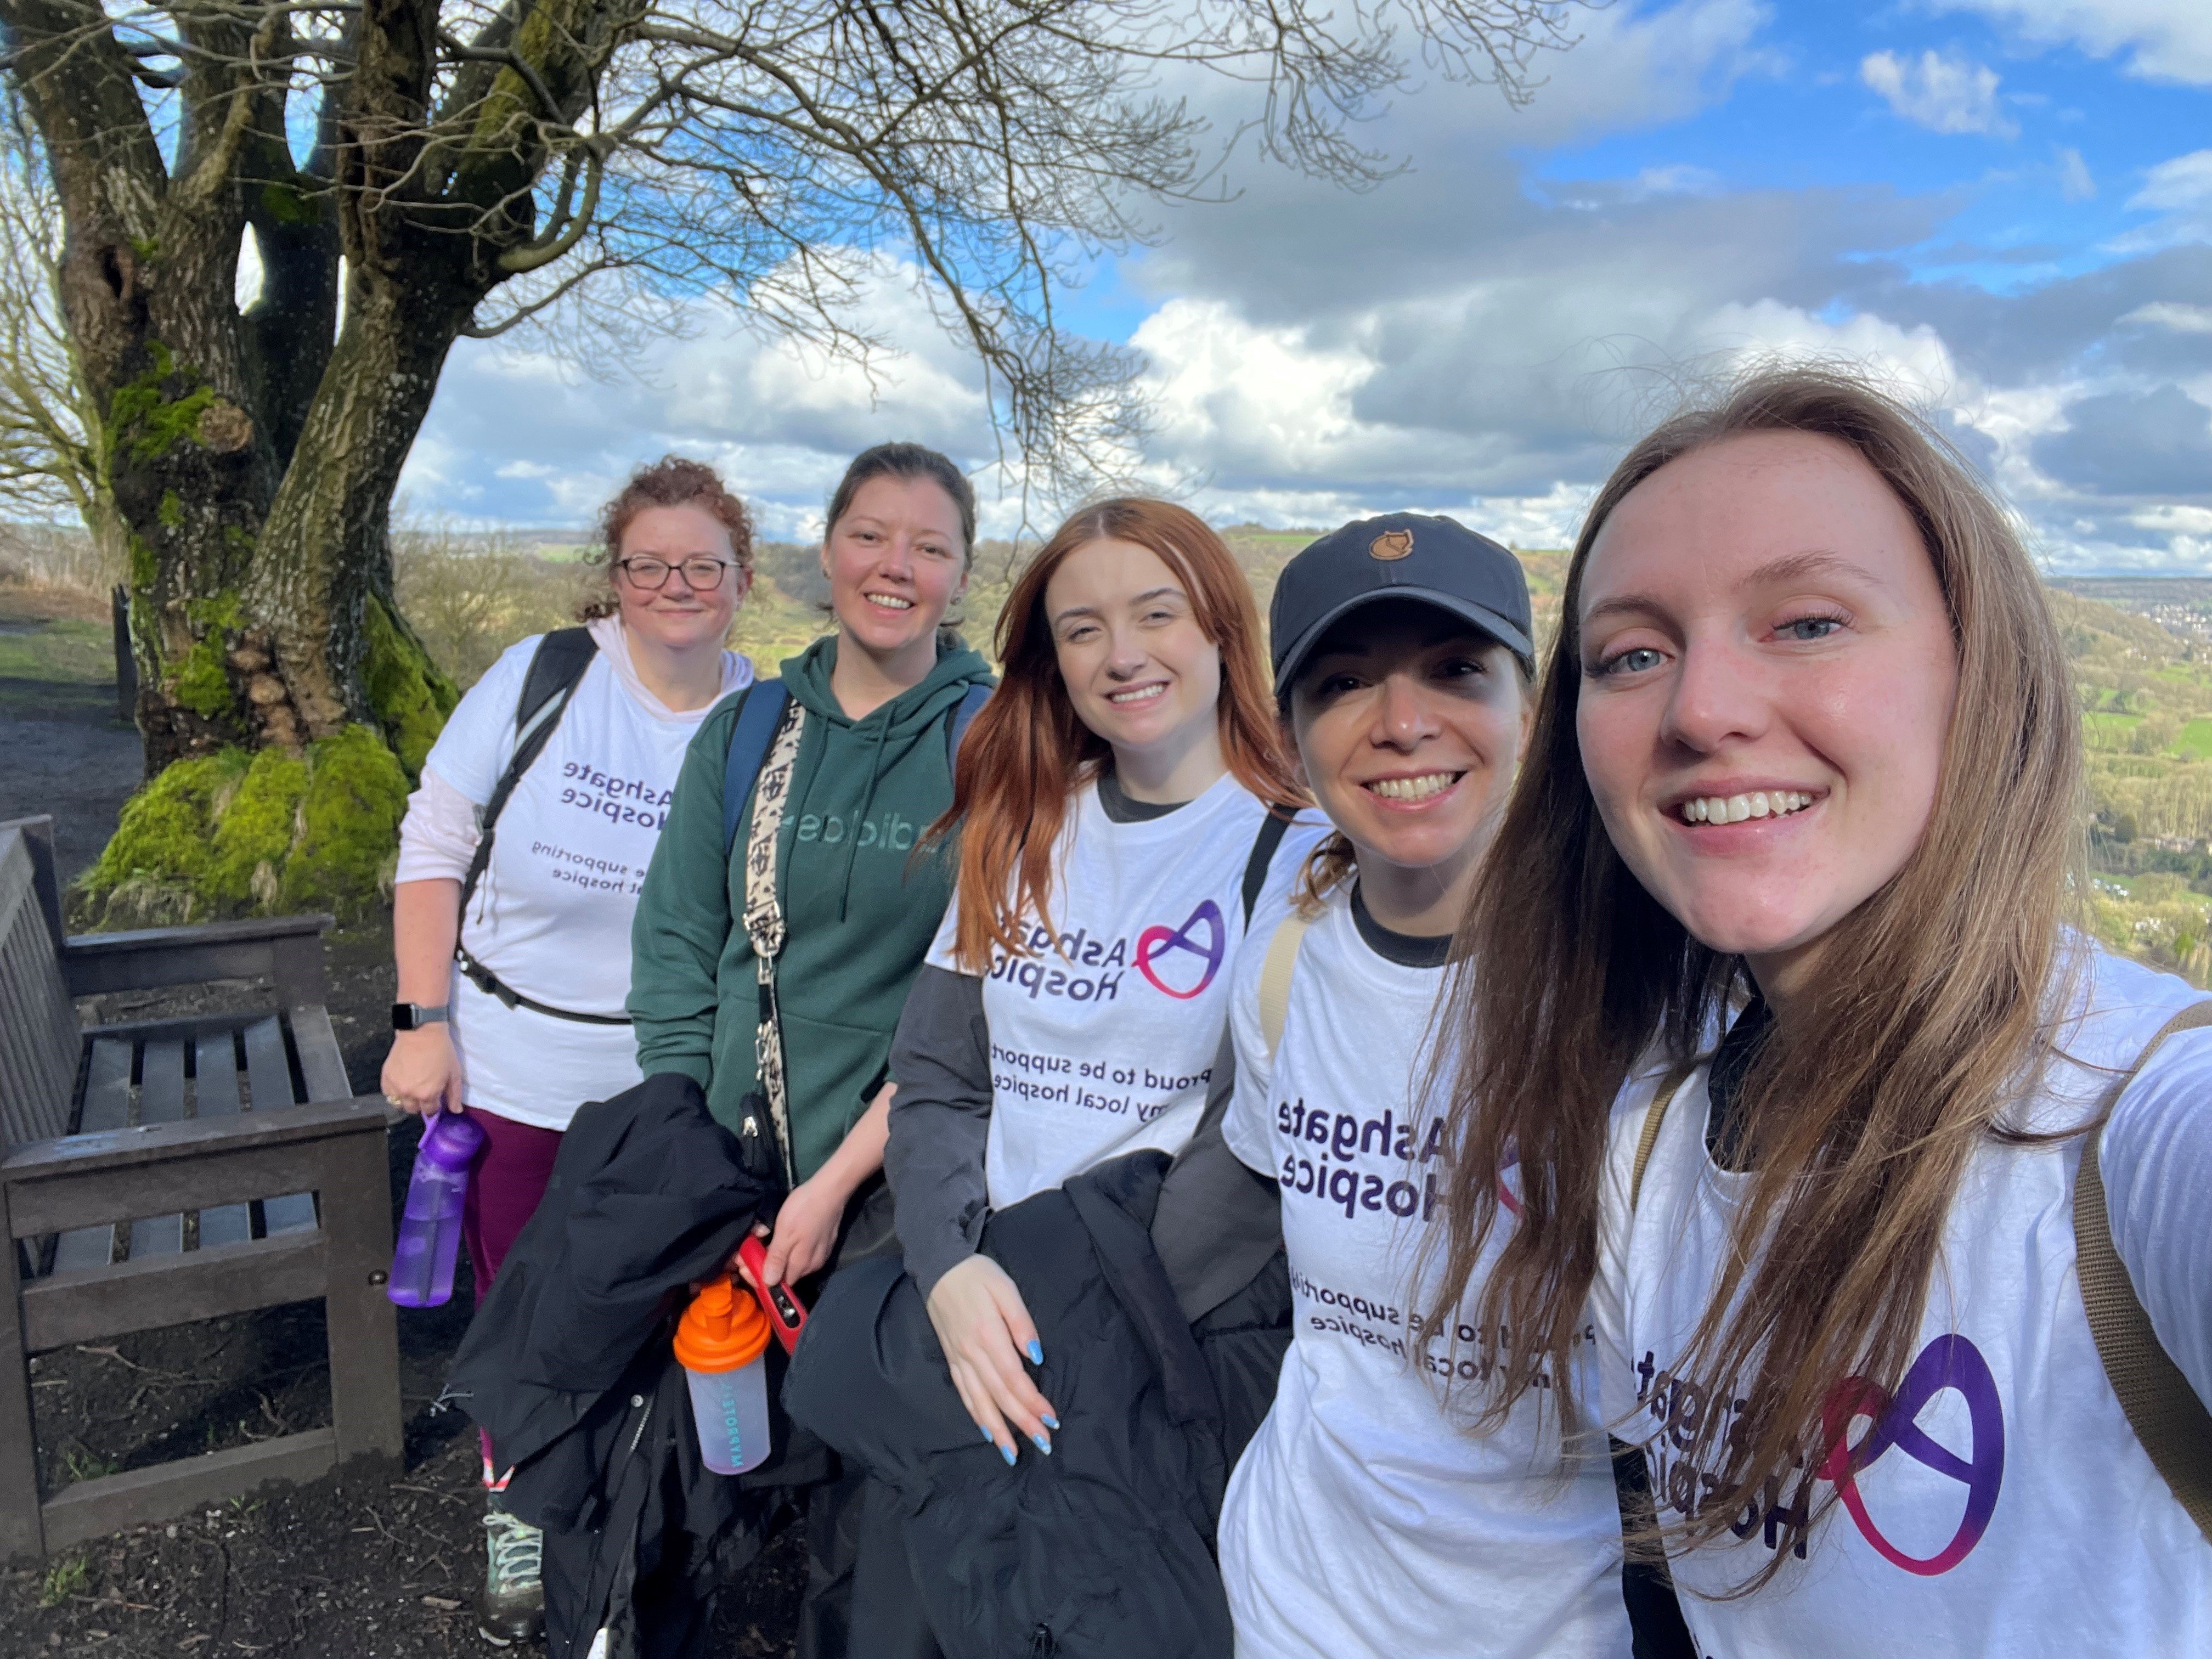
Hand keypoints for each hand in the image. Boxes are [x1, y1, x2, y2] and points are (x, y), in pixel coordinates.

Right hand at [381, 1026, 462, 1115]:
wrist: (422, 1031)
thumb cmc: (441, 1051)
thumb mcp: (454, 1073)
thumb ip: (454, 1095)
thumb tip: (456, 1111)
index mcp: (427, 1094)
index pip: (430, 1111)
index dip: (434, 1105)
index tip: (436, 1097)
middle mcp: (410, 1094)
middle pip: (413, 1110)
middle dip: (420, 1103)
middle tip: (424, 1091)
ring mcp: (395, 1086)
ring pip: (399, 1104)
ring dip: (406, 1099)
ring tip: (412, 1088)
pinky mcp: (386, 1077)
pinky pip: (387, 1093)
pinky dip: (394, 1092)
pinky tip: (401, 1083)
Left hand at [740, 1173, 846, 1287]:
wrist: (831, 1190)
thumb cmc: (804, 1210)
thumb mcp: (785, 1233)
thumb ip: (777, 1259)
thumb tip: (769, 1284)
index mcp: (802, 1266)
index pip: (778, 1285)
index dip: (759, 1278)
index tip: (743, 1266)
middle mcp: (812, 1266)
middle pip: (784, 1274)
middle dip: (764, 1265)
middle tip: (747, 1251)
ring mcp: (819, 1254)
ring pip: (792, 1262)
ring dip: (775, 1256)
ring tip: (760, 1241)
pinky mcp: (822, 1243)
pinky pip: (800, 1253)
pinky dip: (787, 1248)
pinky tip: (779, 1237)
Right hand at [924, 1255, 1056, 1463]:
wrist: (937, 1266)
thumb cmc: (977, 1275)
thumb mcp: (1005, 1288)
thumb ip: (1021, 1322)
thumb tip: (1036, 1355)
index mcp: (989, 1336)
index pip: (1015, 1378)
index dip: (1033, 1402)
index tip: (1051, 1419)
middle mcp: (972, 1354)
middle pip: (1000, 1396)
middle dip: (1022, 1422)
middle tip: (1043, 1444)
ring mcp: (959, 1359)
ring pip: (979, 1402)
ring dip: (998, 1430)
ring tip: (1013, 1454)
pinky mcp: (951, 1359)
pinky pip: (964, 1394)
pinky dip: (976, 1416)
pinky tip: (987, 1431)